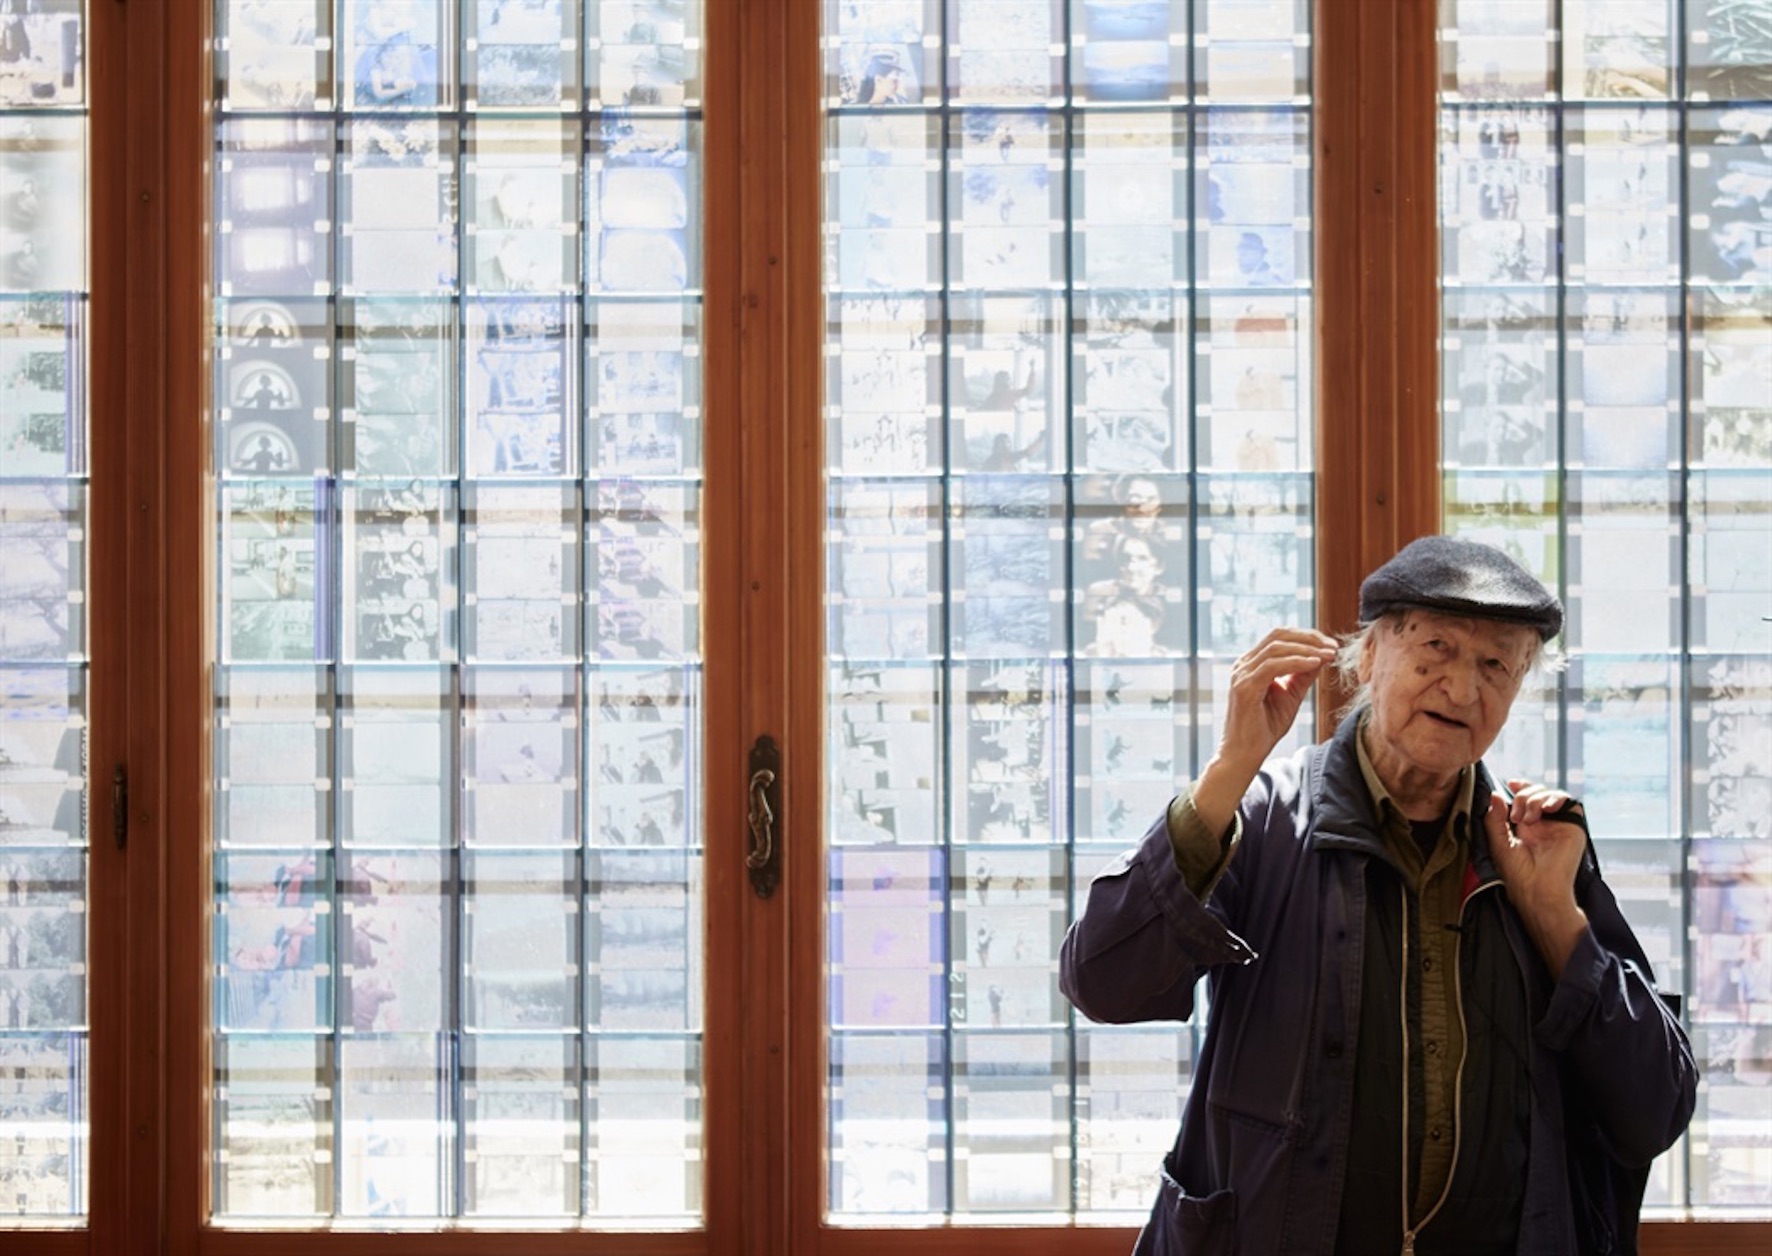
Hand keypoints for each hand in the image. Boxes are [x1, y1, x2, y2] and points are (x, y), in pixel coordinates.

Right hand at [1218, 627, 1338, 773]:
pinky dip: (1296, 662)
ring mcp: (1242, 674)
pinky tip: (1315, 664)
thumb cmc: (1264, 728)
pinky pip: (1272, 666)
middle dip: (1309, 637)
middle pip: (1278, 635)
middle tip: (1332, 647)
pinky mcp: (1244, 687)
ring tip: (1328, 655)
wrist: (1245, 754)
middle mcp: (1244, 664)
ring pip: (1276, 648)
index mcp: (1252, 664)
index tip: (1330, 646)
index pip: (1280, 637)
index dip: (1307, 637)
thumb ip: (1302, 676)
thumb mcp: (1291, 696)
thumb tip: (1322, 656)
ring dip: (1307, 649)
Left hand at [1484, 781, 1589, 975]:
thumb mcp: (1499, 843)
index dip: (1520, 787)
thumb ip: (1494, 819)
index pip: (1525, 797)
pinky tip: (1545, 810)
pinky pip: (1570, 802)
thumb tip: (1493, 795)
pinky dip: (1555, 798)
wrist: (1538, 889)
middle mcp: (1542, 823)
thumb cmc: (1518, 873)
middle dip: (1523, 795)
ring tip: (1527, 819)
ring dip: (1535, 799)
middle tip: (1514, 815)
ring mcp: (1558, 824)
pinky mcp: (1573, 827)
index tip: (1510, 783)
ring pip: (1551, 794)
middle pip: (1537, 792)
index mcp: (1525, 826)